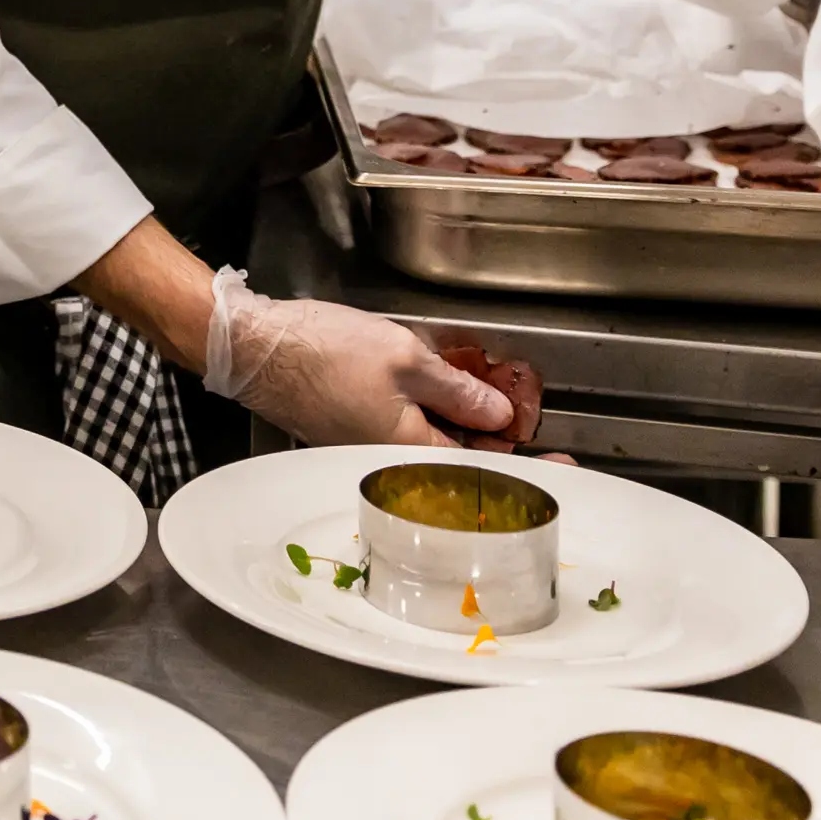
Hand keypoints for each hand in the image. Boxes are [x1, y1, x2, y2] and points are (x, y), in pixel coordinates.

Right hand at [202, 266, 514, 446]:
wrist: (253, 348)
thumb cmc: (323, 351)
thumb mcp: (406, 357)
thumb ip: (459, 390)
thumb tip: (500, 414)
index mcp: (410, 451)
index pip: (487, 470)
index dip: (531, 467)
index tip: (567, 467)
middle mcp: (390, 464)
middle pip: (460, 467)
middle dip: (498, 445)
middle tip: (526, 420)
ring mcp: (367, 453)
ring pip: (432, 453)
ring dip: (465, 433)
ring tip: (491, 405)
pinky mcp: (350, 437)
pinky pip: (405, 441)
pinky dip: (432, 425)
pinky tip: (441, 399)